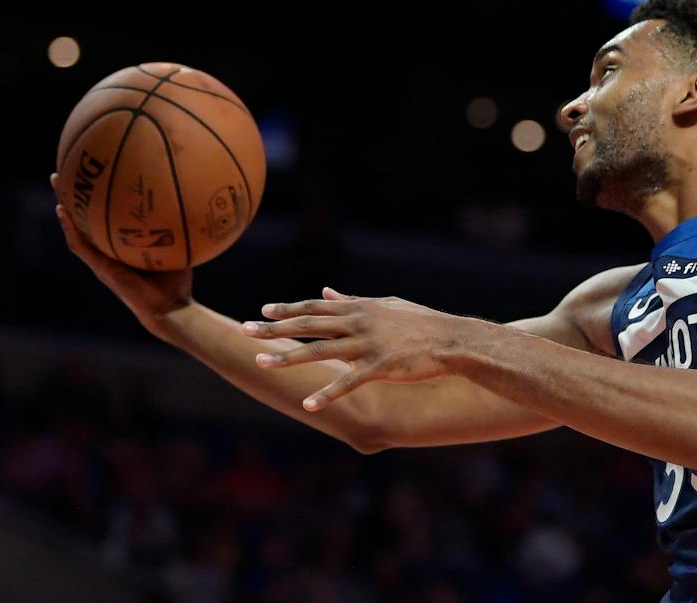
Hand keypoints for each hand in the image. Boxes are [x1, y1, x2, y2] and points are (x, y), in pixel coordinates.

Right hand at [52, 173, 191, 336]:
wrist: (170, 308)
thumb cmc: (176, 280)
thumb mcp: (178, 244)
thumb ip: (179, 223)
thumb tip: (194, 193)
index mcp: (121, 246)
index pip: (104, 218)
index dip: (96, 198)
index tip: (93, 174)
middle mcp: (107, 252)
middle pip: (86, 219)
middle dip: (76, 194)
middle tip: (66, 170)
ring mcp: (101, 260)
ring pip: (76, 229)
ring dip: (65, 206)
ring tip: (57, 182)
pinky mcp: (101, 269)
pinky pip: (81, 246)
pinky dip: (71, 228)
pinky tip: (63, 211)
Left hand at [241, 289, 464, 410]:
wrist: (451, 339)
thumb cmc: (419, 322)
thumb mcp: (385, 305)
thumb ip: (353, 301)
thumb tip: (327, 291)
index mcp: (359, 309)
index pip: (316, 308)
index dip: (288, 309)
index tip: (263, 311)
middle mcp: (358, 323)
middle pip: (309, 325)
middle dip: (274, 329)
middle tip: (245, 330)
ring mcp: (367, 345)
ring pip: (320, 351)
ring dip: (288, 357)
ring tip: (261, 362)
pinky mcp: (380, 366)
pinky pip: (348, 382)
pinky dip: (327, 393)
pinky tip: (307, 405)